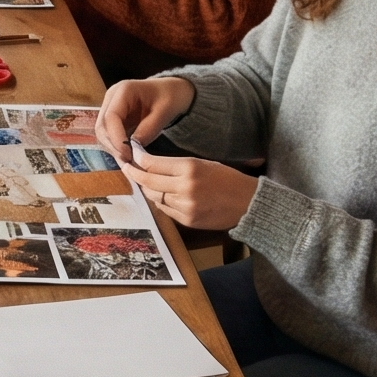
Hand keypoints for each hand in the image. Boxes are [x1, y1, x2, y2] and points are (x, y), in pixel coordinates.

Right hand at [96, 77, 197, 161]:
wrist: (172, 90)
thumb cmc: (171, 96)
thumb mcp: (165, 111)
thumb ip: (149, 129)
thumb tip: (133, 149)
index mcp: (123, 90)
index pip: (111, 117)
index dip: (116, 138)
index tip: (128, 154)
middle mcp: (111, 98)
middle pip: (102, 126)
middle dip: (113, 145)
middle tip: (128, 161)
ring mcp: (110, 107)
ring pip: (102, 132)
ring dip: (113, 148)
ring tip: (129, 160)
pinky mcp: (113, 117)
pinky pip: (108, 134)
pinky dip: (116, 146)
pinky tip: (127, 154)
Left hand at [129, 147, 258, 231]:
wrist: (249, 203)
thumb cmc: (227, 179)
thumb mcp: (203, 163)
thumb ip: (176, 165)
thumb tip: (149, 164)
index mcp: (190, 168)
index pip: (153, 164)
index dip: (138, 160)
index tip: (131, 156)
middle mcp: (185, 187)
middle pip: (148, 181)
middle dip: (134, 174)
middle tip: (127, 168)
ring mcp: (185, 206)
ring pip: (154, 196)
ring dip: (148, 189)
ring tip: (146, 182)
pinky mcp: (187, 220)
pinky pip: (165, 210)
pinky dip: (160, 202)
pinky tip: (162, 195)